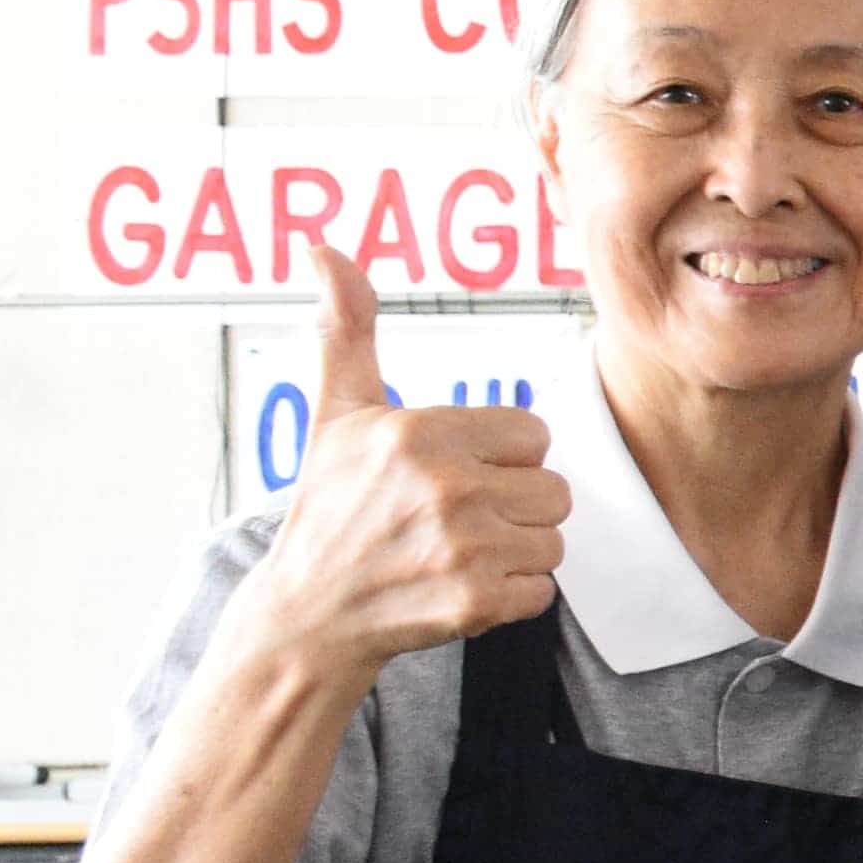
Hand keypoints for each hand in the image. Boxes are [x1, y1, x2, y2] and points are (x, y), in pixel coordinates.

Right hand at [235, 253, 567, 674]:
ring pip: (553, 538)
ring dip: (515, 550)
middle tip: (451, 519)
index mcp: (420, 433)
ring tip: (453, 552)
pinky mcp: (477, 601)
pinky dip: (510, 595)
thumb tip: (321, 247)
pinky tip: (456, 587)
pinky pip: (543, 589)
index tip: (450, 472)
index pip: (535, 433)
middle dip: (513, 504)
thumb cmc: (329, 507)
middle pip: (554, 487)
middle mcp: (446, 486)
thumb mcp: (336, 413)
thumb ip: (346, 328)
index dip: (500, 455)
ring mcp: (464, 547)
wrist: (308, 615)